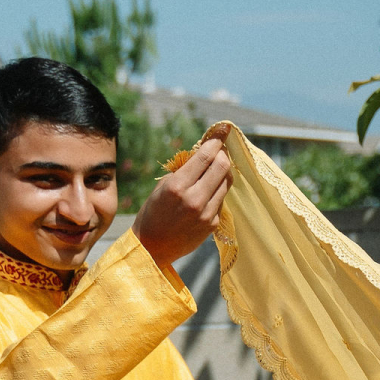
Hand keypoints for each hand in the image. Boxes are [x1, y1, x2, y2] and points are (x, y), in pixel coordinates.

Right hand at [134, 123, 232, 269]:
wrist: (152, 247)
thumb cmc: (153, 213)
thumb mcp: (162, 187)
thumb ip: (184, 171)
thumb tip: (204, 154)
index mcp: (178, 186)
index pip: (206, 156)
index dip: (217, 141)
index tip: (222, 131)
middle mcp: (195, 199)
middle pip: (223, 166)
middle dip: (223, 154)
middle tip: (219, 151)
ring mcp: (206, 213)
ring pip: (226, 182)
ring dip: (223, 172)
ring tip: (215, 169)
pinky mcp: (213, 224)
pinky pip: (222, 200)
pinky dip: (217, 191)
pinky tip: (208, 191)